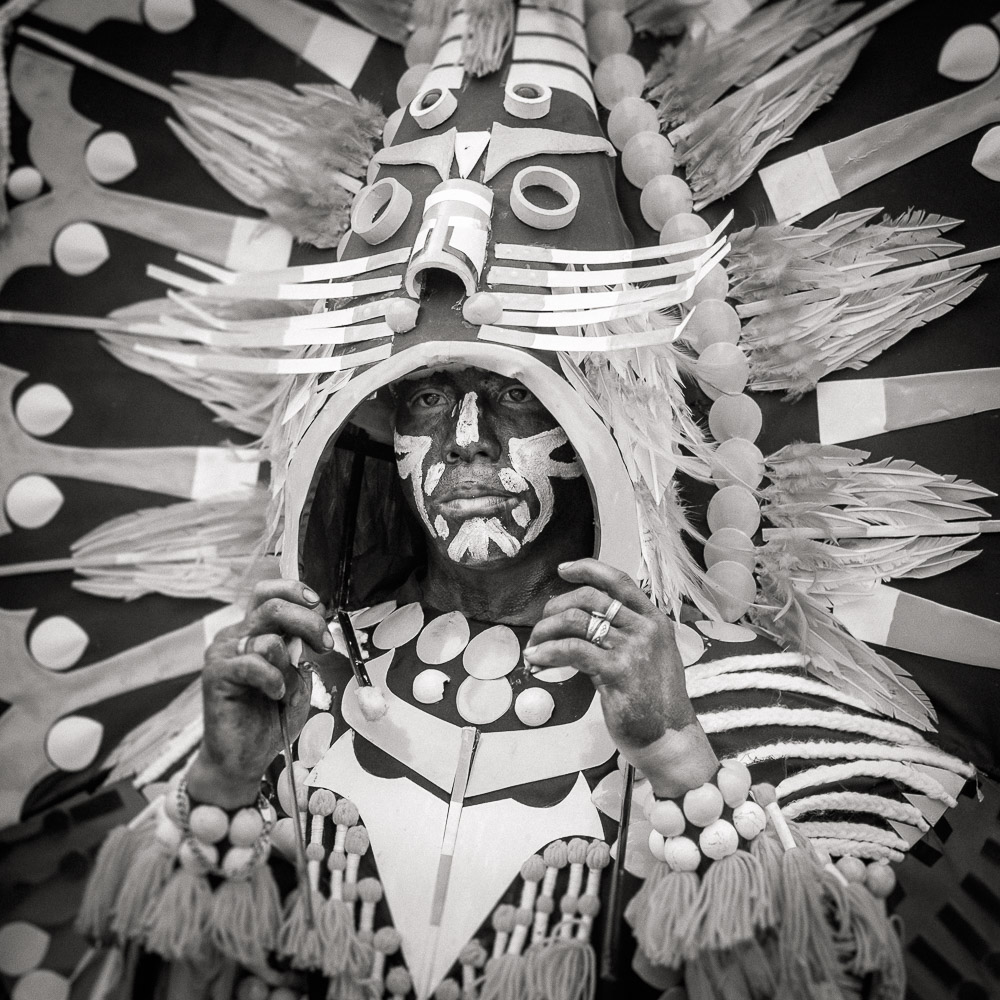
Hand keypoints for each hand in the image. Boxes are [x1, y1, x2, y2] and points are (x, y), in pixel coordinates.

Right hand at [187, 579, 331, 806]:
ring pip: (266, 636)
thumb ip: (301, 652)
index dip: (296, 592)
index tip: (320, 608)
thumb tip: (313, 632)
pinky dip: (273, 679)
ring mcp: (223, 653)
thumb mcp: (297, 678)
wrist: (243, 757)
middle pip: (272, 604)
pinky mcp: (216, 674)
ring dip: (288, 663)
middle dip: (307, 620)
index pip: (270, 592)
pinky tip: (275, 695)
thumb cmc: (270, 718)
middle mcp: (236, 635)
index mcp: (255, 630)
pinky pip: (253, 664)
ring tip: (286, 687)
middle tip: (324, 644)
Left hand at [523, 559, 717, 796]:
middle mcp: (645, 629)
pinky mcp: (618, 672)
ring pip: (577, 621)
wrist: (670, 738)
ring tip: (534, 645)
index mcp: (653, 620)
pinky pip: (572, 650)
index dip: (588, 569)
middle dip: (556, 607)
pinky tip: (536, 660)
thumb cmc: (654, 699)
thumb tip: (581, 619)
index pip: (618, 581)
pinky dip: (547, 653)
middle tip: (541, 625)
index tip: (563, 571)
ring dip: (546, 631)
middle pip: (590, 597)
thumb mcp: (650, 656)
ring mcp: (633, 649)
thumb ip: (625, 634)